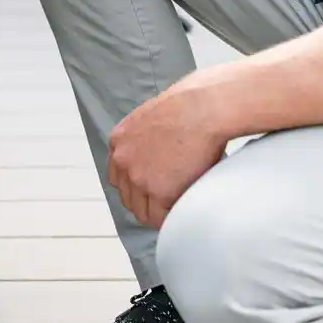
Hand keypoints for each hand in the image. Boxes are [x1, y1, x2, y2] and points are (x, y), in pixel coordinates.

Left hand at [108, 81, 227, 228]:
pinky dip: (170, 219)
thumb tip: (160, 148)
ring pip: (141, 211)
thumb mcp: (155, 115)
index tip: (149, 190)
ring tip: (175, 211)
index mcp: (119, 140)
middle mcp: (122, 160)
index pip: (118, 174)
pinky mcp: (158, 191)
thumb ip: (148, 135)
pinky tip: (182, 214)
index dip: (134, 185)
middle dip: (145, 202)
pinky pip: (160, 217)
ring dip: (157, 213)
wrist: (204, 107)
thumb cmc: (192, 104)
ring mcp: (138, 177)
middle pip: (127, 195)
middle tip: (165, 204)